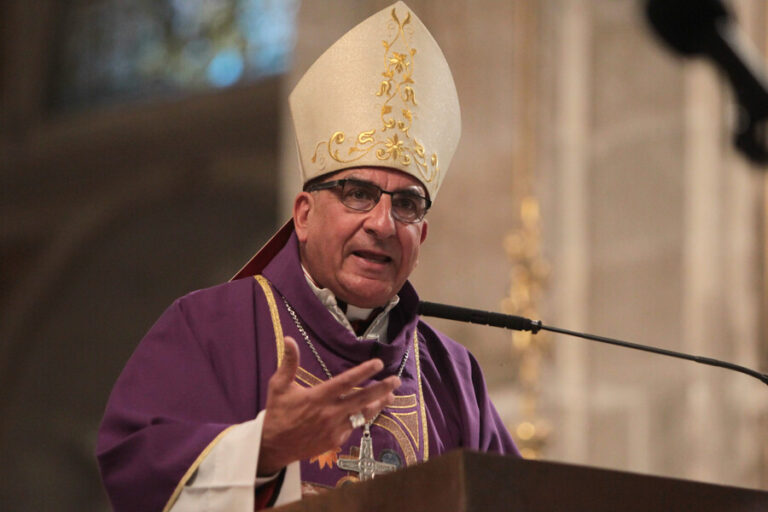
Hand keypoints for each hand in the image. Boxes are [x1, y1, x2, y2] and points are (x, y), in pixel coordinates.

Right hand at [257, 336, 399, 475]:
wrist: (274, 447)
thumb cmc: (277, 413)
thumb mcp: (279, 386)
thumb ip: (288, 362)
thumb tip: (289, 339)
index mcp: (318, 397)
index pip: (346, 382)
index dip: (364, 372)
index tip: (378, 363)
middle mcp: (330, 413)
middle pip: (362, 399)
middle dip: (382, 389)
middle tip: (396, 380)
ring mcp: (335, 428)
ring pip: (362, 415)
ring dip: (378, 405)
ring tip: (390, 396)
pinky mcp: (336, 440)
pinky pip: (353, 427)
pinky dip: (361, 418)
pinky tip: (367, 411)